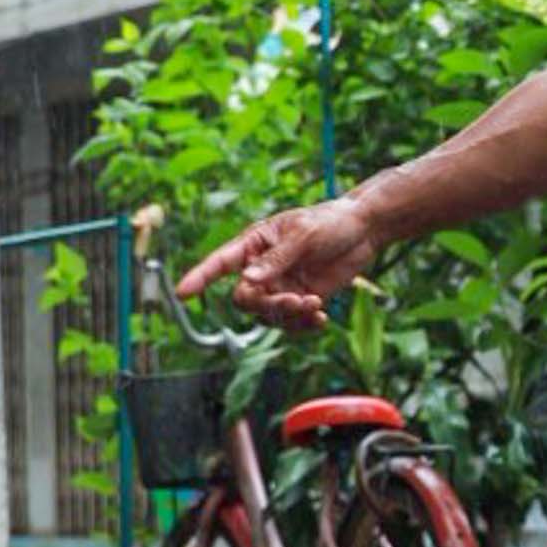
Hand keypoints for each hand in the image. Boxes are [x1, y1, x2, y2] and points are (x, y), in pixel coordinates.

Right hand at [177, 198, 378, 332]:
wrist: (364, 231)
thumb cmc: (329, 222)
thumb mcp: (303, 235)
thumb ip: (277, 259)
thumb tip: (250, 281)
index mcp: (254, 245)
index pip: (220, 263)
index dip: (200, 277)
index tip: (182, 293)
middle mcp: (262, 269)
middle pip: (246, 300)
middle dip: (269, 305)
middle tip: (298, 300)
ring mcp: (280, 287)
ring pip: (269, 315)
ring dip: (290, 315)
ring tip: (315, 304)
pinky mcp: (300, 300)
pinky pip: (291, 323)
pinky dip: (304, 325)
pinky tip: (321, 318)